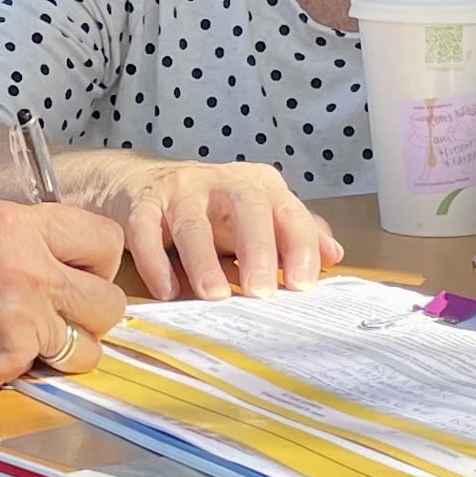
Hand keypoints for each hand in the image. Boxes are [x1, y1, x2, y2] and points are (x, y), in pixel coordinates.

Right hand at [0, 200, 126, 415]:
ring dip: (71, 348)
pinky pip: (56, 369)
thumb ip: (14, 239)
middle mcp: (26, 264)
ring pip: (93, 341)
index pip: (101, 237)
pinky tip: (3, 355)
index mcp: (12, 224)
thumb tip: (56, 252)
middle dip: (92, 313)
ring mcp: (22, 313)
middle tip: (66, 318)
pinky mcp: (11, 355)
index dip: (98, 263)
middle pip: (109, 296)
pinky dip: (37, 368)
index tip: (84, 274)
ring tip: (35, 343)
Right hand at [71, 154, 340, 301]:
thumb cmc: (211, 209)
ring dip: (204, 260)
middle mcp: (222, 181)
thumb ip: (294, 234)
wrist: (142, 182)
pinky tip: (166, 290)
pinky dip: (154, 261)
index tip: (302, 285)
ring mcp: (180, 189)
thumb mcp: (256, 219)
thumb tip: (333, 254)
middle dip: (257, 249)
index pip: (288, 212)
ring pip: (193, 221)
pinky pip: (145, 230)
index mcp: (259, 185)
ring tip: (214, 295)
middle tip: (261, 292)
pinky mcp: (143, 203)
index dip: (299, 247)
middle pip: (246, 207)